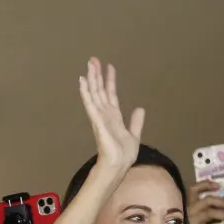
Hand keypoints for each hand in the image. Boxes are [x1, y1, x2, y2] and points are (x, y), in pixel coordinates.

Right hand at [78, 58, 144, 174]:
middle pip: (100, 90)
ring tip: (89, 65)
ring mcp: (99, 116)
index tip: (109, 67)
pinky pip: (90, 103)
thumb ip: (136, 121)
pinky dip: (86, 92)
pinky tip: (83, 81)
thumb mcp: (134, 134)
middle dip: (97, 74)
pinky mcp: (97, 120)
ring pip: (94, 93)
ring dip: (91, 78)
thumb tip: (140, 108)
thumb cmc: (123, 154)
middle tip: (93, 59)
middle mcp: (105, 113)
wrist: (118, 165)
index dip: (110, 80)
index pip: (111, 94)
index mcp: (114, 116)